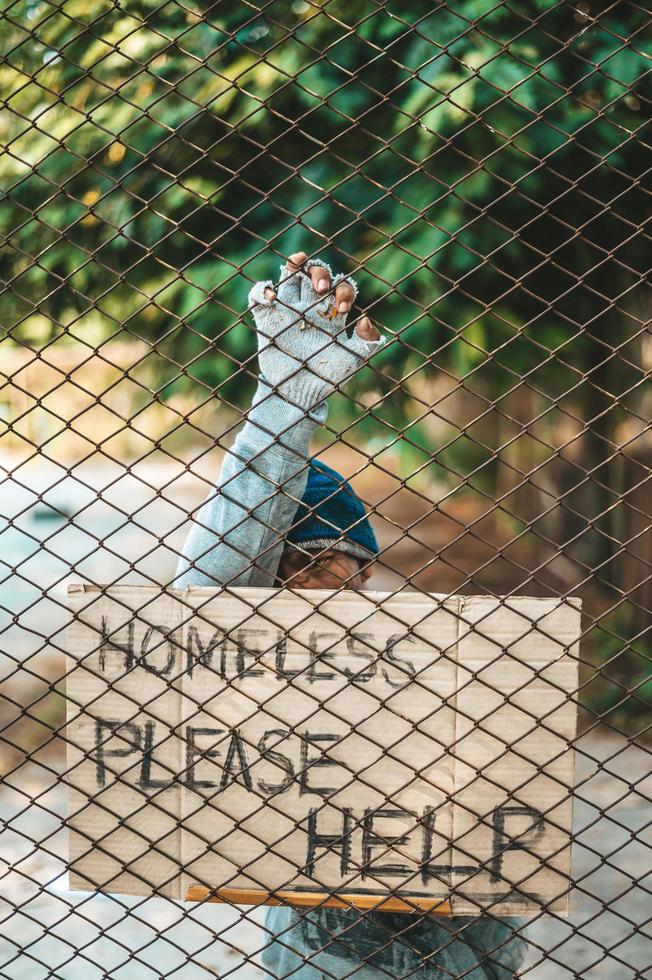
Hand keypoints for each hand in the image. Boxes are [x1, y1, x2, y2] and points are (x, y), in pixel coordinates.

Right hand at [248, 251, 382, 409]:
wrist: (300, 394)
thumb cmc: (327, 378)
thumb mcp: (353, 361)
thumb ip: (366, 343)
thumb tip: (366, 319)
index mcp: (332, 314)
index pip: (341, 287)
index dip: (343, 290)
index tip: (342, 309)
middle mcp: (311, 307)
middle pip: (316, 274)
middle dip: (320, 274)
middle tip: (321, 290)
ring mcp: (288, 310)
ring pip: (290, 274)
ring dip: (294, 264)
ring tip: (297, 263)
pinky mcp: (267, 319)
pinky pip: (259, 295)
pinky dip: (262, 289)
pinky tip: (271, 296)